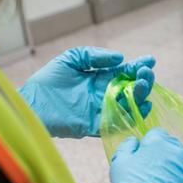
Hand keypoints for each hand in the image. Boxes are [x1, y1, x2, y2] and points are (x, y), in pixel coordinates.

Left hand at [20, 47, 154, 137]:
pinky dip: (133, 116)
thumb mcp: (70, 59)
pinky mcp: (97, 125)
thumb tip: (120, 58)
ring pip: (129, 104)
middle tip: (147, 73)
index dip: (138, 66)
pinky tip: (143, 106)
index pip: (124, 72)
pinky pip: (119, 122)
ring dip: (141, 96)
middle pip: (131, 88)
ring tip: (144, 85)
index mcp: (100, 78)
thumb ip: (94, 56)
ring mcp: (102, 110)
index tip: (150, 60)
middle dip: (142, 80)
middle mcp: (105, 94)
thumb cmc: (47, 82)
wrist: (31, 104)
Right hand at [110, 128, 182, 182]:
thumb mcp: (119, 164)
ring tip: (174, 177)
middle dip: (166, 154)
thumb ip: (127, 147)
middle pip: (174, 145)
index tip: (148, 157)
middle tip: (159, 171)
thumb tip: (135, 141)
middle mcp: (176, 150)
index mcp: (157, 143)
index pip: (157, 134)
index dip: (151, 146)